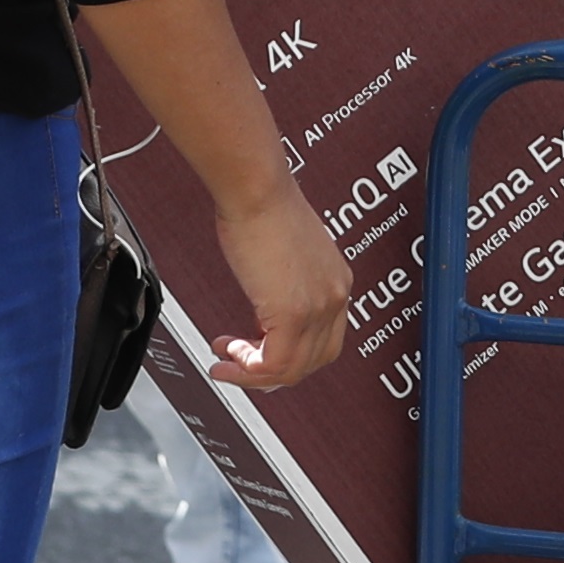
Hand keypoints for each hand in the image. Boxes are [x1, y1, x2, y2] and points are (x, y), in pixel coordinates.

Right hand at [199, 177, 354, 392]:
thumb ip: (284, 284)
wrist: (256, 188)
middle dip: (273, 371)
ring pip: (293, 368)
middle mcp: (335, 295)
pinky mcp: (294, 313)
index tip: (258, 349)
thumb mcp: (285, 254)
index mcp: (336, 281)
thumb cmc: (262, 206)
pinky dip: (249, 369)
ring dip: (254, 373)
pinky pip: (275, 363)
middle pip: (314, 361)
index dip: (290, 353)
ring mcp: (319, 306)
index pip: (325, 340)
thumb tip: (266, 306)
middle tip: (241, 365)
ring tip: (227, 362)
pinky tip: (228, 354)